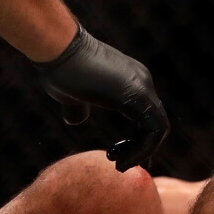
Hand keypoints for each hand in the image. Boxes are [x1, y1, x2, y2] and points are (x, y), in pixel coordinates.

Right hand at [35, 26, 168, 171]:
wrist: (56, 48)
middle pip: (155, 125)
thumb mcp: (70, 94)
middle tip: (119, 165)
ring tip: (118, 165)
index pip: (146, 117)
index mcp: (131, 82)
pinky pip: (154, 130)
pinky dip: (142, 149)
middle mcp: (142, 82)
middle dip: (140, 149)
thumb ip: (79, 107)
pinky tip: (120, 159)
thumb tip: (75, 121)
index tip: (116, 156)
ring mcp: (143, 86)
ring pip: (158, 130)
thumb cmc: (59, 67)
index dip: (136, 141)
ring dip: (140, 152)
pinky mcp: (138, 95)